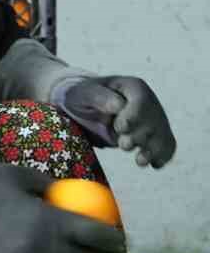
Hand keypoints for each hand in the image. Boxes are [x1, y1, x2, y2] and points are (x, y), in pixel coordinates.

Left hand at [54, 76, 175, 167]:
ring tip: (141, 161)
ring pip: (162, 135)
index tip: (120, 128)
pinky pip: (167, 145)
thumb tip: (118, 105)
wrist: (86, 108)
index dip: (134, 116)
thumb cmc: (84, 97)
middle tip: (123, 145)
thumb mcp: (85, 93)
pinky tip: (155, 164)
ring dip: (154, 150)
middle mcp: (149, 102)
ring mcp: (154, 119)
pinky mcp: (154, 135)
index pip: (142, 101)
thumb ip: (100, 97)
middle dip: (140, 136)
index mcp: (133, 88)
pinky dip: (163, 155)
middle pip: (153, 121)